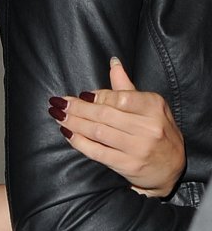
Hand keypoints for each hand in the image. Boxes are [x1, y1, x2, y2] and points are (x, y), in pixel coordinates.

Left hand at [48, 57, 184, 197]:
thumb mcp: (149, 107)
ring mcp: (139, 148)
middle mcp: (149, 127)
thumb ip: (126, 87)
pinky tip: (67, 133)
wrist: (173, 167)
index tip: (79, 95)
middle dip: (77, 108)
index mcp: (154, 106)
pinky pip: (97, 152)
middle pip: (104, 114)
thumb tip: (113, 62)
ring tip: (58, 115)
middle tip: (58, 102)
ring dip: (73, 123)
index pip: (119, 98)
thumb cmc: (158, 131)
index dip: (96, 96)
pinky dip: (79, 142)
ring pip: (98, 132)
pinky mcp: (128, 165)